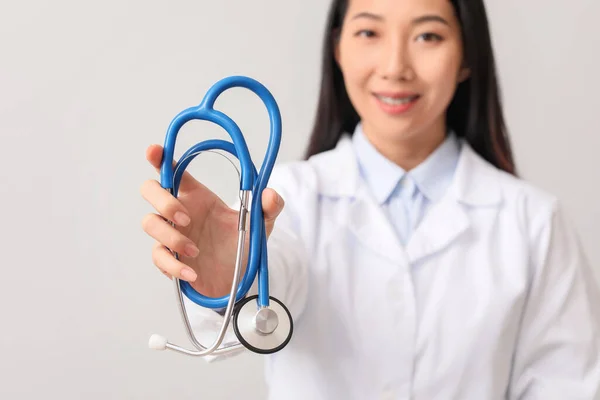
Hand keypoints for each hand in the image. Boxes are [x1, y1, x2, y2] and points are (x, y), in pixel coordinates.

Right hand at [140, 144, 284, 297]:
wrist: (238, 277)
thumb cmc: (243, 244)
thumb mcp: (261, 225)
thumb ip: (270, 207)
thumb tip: (269, 194)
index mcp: (197, 196)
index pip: (173, 171)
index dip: (160, 159)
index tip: (154, 151)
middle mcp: (180, 211)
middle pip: (151, 190)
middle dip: (163, 200)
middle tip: (187, 218)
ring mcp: (171, 234)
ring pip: (150, 223)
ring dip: (171, 236)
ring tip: (196, 251)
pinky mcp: (168, 259)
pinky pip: (158, 257)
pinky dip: (173, 266)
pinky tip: (192, 273)